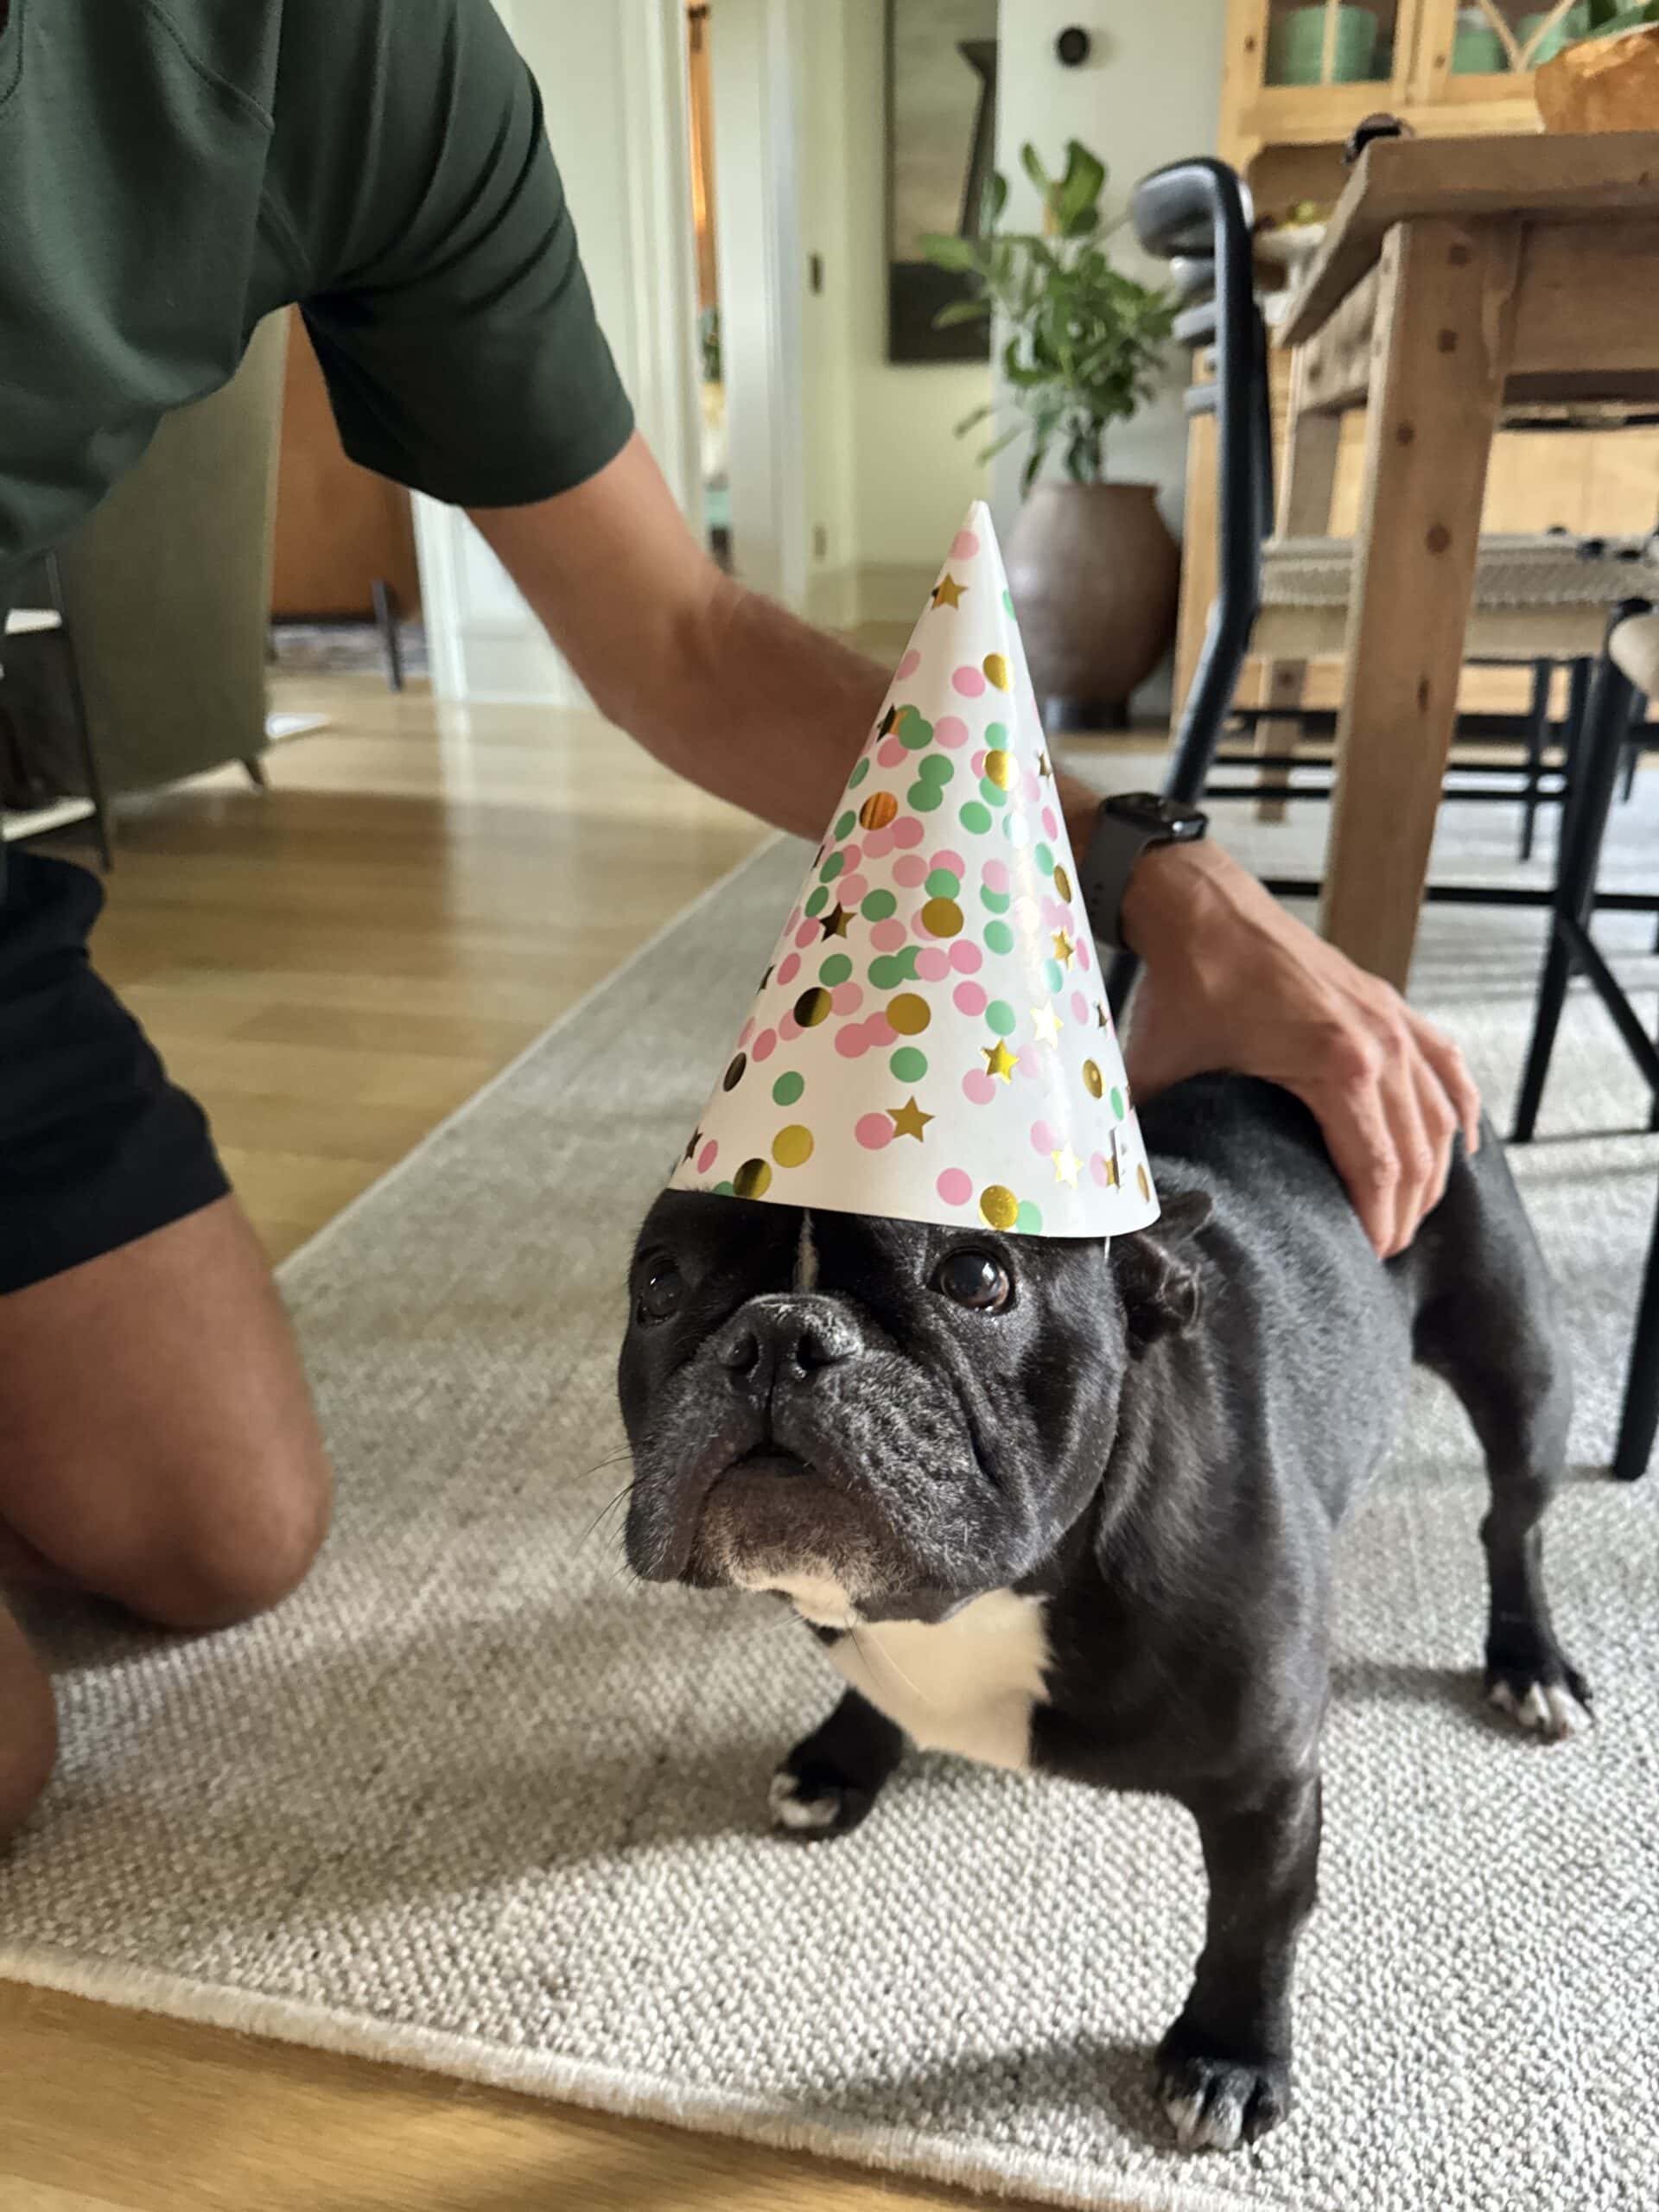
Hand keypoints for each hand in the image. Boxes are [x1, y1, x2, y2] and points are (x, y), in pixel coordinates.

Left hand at [1118, 839, 1480, 1258]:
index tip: (1364, 1259)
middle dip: (1405, 1210)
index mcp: (1338, 1066)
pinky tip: (1461, 1145)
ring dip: (1433, 1169)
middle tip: (1382, 1251)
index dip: (1378, 1223)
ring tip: (1410, 1213)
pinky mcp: (1387, 1002)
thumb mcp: (1163, 1074)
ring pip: (1439, 1113)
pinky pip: (1444, 1064)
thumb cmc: (1185, 989)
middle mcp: (1380, 1043)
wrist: (1201, 909)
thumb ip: (1154, 1139)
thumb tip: (1135, 1196)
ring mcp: (1391, 1019)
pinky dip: (1457, 1108)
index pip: (1378, 1169)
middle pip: (1418, 1151)